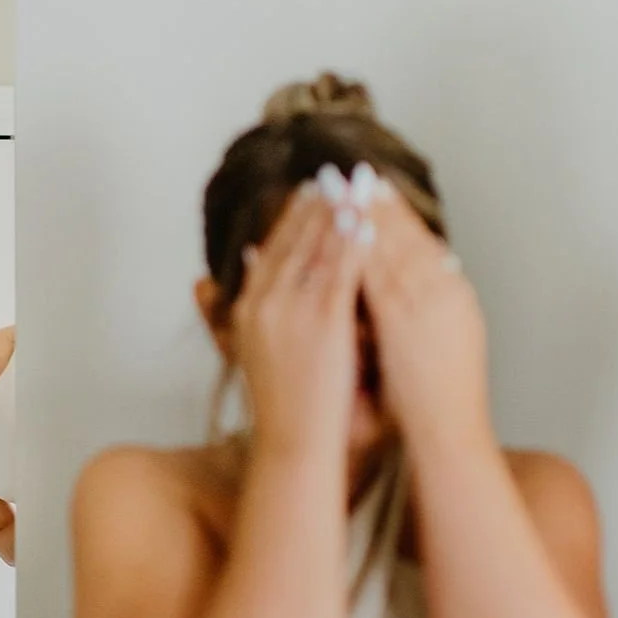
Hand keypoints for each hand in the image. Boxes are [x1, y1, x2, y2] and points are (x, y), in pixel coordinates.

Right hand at [232, 175, 368, 458]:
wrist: (293, 445)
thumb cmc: (285, 406)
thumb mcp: (259, 347)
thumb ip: (257, 304)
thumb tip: (252, 260)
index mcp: (250, 307)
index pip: (272, 247)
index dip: (294, 216)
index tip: (312, 191)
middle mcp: (264, 302)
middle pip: (292, 238)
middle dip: (316, 203)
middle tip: (336, 173)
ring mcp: (291, 311)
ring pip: (317, 247)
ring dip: (338, 211)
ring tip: (355, 184)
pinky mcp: (322, 323)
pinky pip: (340, 272)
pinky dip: (354, 242)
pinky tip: (368, 221)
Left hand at [347, 166, 490, 442]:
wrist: (451, 434)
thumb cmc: (439, 397)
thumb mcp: (439, 341)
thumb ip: (428, 307)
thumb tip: (422, 275)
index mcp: (454, 295)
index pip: (420, 242)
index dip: (397, 212)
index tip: (376, 185)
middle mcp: (445, 293)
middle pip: (408, 237)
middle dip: (380, 203)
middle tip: (358, 171)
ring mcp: (430, 306)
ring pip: (396, 249)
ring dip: (370, 216)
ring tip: (348, 188)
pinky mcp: (409, 324)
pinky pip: (382, 277)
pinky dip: (364, 251)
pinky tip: (346, 230)